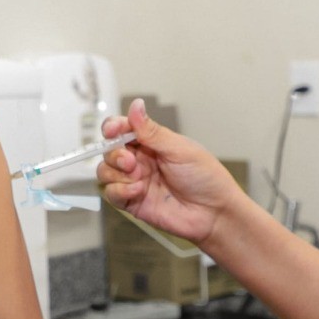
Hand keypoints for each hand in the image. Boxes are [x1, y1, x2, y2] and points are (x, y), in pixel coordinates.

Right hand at [96, 99, 244, 244]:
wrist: (213, 213)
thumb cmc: (205, 178)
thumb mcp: (179, 149)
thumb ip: (152, 131)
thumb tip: (136, 104)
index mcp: (152, 143)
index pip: (122, 129)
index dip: (113, 128)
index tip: (112, 130)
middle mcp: (140, 160)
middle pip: (109, 150)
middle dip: (114, 153)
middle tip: (130, 161)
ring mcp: (135, 181)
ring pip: (105, 172)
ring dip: (114, 172)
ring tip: (136, 176)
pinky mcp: (132, 202)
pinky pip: (111, 193)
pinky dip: (119, 190)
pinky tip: (138, 190)